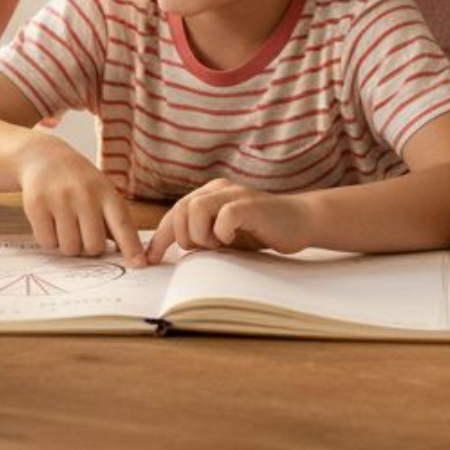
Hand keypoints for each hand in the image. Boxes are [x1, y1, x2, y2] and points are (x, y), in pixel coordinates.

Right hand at [15, 133, 145, 266]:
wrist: (43, 157)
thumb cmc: (79, 182)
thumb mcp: (102, 192)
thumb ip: (115, 222)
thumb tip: (133, 257)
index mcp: (105, 191)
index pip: (121, 223)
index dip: (131, 246)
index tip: (139, 264)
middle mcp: (83, 193)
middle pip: (93, 246)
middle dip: (89, 247)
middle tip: (83, 231)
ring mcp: (59, 198)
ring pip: (70, 248)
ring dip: (68, 244)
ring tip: (66, 224)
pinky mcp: (37, 205)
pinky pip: (48, 243)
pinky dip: (50, 240)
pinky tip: (50, 221)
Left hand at [147, 178, 313, 263]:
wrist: (300, 221)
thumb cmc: (261, 231)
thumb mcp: (225, 236)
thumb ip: (203, 237)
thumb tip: (171, 254)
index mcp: (208, 194)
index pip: (174, 213)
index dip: (160, 238)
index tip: (149, 260)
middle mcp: (218, 189)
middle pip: (180, 210)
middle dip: (184, 237)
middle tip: (205, 250)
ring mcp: (234, 194)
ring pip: (196, 209)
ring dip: (201, 235)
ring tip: (219, 246)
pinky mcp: (251, 204)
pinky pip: (225, 215)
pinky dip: (223, 233)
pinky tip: (233, 240)